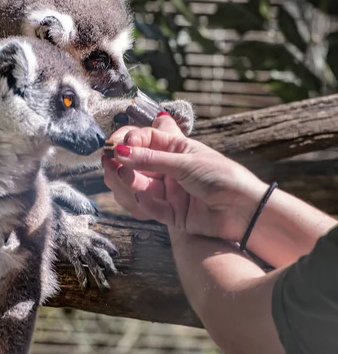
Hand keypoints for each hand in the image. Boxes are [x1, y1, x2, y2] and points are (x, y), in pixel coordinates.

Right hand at [102, 114, 268, 241]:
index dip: (126, 142)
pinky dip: (144, 204)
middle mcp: (166, 168)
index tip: (115, 147)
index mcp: (173, 148)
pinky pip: (148, 207)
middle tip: (110, 164)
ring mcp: (167, 191)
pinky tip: (143, 199)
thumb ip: (150, 160)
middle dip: (119, 165)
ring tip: (123, 178)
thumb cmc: (222, 177)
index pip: (141, 140)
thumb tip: (119, 151)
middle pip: (132, 165)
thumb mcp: (184, 163)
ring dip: (127, 183)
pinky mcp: (169, 213)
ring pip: (135, 187)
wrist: (244, 211)